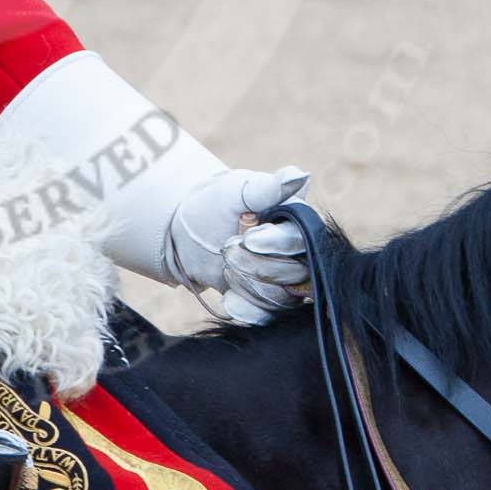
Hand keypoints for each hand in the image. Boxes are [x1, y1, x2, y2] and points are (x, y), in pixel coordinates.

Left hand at [165, 165, 310, 323]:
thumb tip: (300, 174)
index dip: (276, 243)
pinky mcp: (267, 301)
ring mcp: (285, 281)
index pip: (301, 239)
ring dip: (246, 283)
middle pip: (293, 273)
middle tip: (227, 246)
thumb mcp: (239, 190)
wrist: (189, 231)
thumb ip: (269, 188)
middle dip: (254, 264)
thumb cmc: (218, 202)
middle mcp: (299, 254)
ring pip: (280, 297)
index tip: (248, 238)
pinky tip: (228, 296)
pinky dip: (245, 308)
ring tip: (225, 264)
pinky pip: (266, 315)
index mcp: (298, 222)